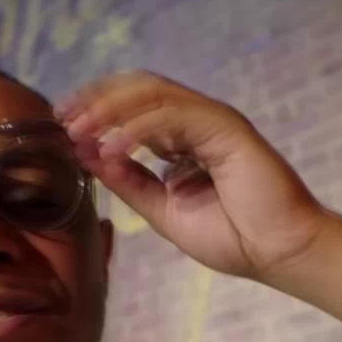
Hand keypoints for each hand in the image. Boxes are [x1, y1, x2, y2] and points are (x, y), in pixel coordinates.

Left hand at [58, 70, 327, 280]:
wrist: (280, 254)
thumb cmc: (234, 237)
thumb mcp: (163, 210)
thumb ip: (129, 182)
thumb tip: (88, 156)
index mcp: (183, 137)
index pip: (133, 104)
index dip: (95, 108)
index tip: (61, 125)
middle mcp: (197, 120)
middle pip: (138, 87)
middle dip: (95, 99)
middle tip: (61, 118)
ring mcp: (213, 120)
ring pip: (152, 93)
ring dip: (109, 109)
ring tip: (79, 131)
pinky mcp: (227, 128)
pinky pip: (174, 116)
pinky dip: (137, 129)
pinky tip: (112, 149)